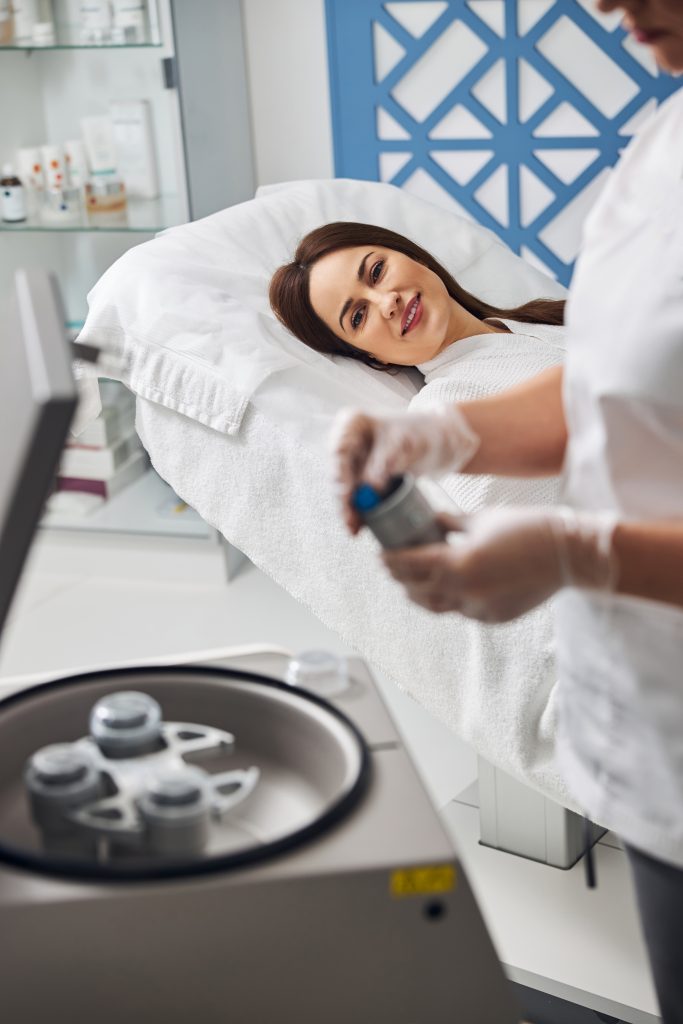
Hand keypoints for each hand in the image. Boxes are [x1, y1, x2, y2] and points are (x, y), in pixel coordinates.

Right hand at [330, 406, 479, 533]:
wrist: (438, 441)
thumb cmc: (423, 434)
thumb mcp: (406, 444)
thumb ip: (386, 463)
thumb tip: (369, 488)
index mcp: (352, 423)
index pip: (339, 451)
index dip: (341, 475)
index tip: (348, 496)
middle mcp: (347, 442)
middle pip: (339, 473)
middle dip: (343, 500)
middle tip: (350, 521)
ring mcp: (353, 461)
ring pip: (345, 489)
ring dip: (349, 510)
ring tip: (354, 530)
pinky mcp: (362, 478)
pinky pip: (358, 497)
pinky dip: (360, 511)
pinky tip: (360, 527)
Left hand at [381, 506, 618, 622]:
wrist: (568, 554)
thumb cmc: (526, 528)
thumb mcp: (481, 519)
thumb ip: (450, 525)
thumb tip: (430, 523)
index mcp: (456, 563)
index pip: (409, 565)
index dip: (390, 561)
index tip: (380, 556)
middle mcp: (463, 591)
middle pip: (416, 590)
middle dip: (400, 579)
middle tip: (392, 569)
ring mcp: (478, 609)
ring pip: (436, 607)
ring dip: (421, 595)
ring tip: (412, 584)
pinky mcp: (494, 619)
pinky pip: (463, 612)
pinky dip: (452, 601)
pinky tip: (450, 589)